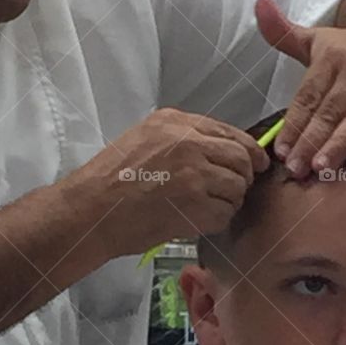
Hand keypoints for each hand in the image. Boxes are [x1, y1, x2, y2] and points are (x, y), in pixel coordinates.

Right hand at [66, 108, 269, 257]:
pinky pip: (225, 214)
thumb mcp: (142, 138)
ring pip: (236, 188)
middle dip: (243, 177)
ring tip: (205, 208)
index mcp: (176, 123)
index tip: (255, 162)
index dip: (248, 150)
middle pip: (241, 158)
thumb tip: (216, 149)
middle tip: (233, 190)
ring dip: (228, 201)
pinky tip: (196, 221)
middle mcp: (189, 144)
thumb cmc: (109, 180)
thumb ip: (180, 137)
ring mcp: (195, 175)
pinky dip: (216, 221)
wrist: (90, 211)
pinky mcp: (196, 206)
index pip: (230, 132)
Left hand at [255, 0, 345, 175]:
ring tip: (321, 166)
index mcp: (333, 58)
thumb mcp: (323, 40)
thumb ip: (286, 33)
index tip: (281, 151)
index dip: (294, 125)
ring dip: (338, 144)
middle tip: (296, 168)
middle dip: (311, 141)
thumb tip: (259, 3)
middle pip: (329, 111)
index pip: (308, 97)